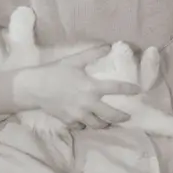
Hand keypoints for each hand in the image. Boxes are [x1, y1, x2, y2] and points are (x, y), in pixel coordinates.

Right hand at [15, 46, 139, 129]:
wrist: (34, 87)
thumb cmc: (55, 72)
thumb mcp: (74, 60)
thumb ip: (92, 53)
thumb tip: (108, 45)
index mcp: (92, 87)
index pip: (117, 88)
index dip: (129, 89)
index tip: (138, 90)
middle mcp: (88, 103)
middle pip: (111, 115)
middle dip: (122, 117)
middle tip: (128, 117)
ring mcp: (79, 114)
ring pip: (98, 124)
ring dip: (105, 123)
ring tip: (109, 122)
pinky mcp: (70, 121)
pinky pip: (82, 126)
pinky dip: (86, 125)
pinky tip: (87, 121)